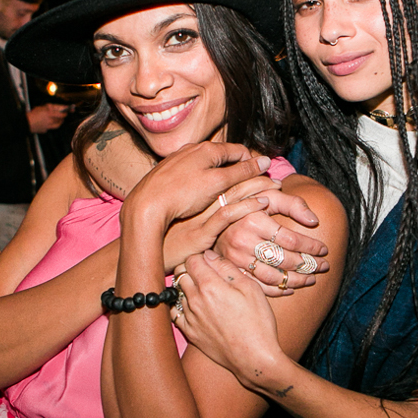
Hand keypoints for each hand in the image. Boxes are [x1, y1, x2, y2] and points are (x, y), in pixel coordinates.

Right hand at [27, 103, 68, 132]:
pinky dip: (52, 125)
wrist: (26, 123)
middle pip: (61, 118)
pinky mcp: (46, 130)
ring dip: (60, 121)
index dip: (67, 111)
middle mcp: (50, 119)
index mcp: (49, 112)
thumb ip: (50, 107)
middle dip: (63, 116)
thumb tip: (58, 108)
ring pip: (58, 124)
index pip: (62, 112)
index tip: (71, 110)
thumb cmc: (32, 113)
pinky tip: (50, 123)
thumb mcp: (41, 107)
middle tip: (64, 115)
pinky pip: (51, 127)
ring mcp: (48, 125)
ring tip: (59, 119)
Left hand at [120, 141, 271, 230]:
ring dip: (219, 175)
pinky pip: (192, 171)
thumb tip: (265, 161)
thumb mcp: (217, 184)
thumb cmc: (182, 195)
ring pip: (207, 163)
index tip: (258, 182)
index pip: (239, 151)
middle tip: (242, 190)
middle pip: (223, 156)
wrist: (144, 206)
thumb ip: (242, 172)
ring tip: (221, 195)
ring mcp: (178, 158)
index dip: (252, 166)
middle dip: (236, 170)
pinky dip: (202, 180)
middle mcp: (192, 148)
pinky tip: (198, 195)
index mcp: (207, 148)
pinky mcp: (167, 171)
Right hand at [163, 175, 282, 269]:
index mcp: (193, 193)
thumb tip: (216, 211)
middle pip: (231, 181)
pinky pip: (228, 215)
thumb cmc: (163, 236)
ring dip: (257, 187)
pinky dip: (247, 207)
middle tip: (274, 176)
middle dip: (255, 176)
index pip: (222, 177)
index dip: (243, 172)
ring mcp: (200, 215)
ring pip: (234, 194)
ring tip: (276, 185)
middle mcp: (196, 199)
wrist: (141, 246)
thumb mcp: (182, 221)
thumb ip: (198, 214)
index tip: (259, 171)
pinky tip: (263, 203)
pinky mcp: (201, 231)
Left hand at [173, 250, 281, 384]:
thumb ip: (227, 268)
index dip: (201, 257)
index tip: (211, 262)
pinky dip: (180, 305)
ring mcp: (190, 317)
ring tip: (204, 290)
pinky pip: (175, 312)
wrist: (254, 358)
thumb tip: (210, 255)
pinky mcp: (190, 332)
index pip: (191, 259)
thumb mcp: (251, 288)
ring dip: (186, 286)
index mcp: (210, 286)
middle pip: (181, 273)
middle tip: (207, 273)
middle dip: (191, 269)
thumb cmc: (258, 322)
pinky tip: (194, 306)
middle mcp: (195, 300)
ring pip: (177, 291)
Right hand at [215, 187, 328, 294]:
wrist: (215, 219)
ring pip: (272, 276)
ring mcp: (235, 258)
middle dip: (308, 264)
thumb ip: (293, 204)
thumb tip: (314, 221)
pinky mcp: (231, 271)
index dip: (311, 246)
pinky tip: (290, 288)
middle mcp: (242, 240)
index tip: (324, 249)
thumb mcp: (269, 196)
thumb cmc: (249, 205)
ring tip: (311, 278)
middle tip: (324, 266)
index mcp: (254, 220)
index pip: (291, 239)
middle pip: (284, 259)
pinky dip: (277, 290)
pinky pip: (258, 286)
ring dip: (296, 280)